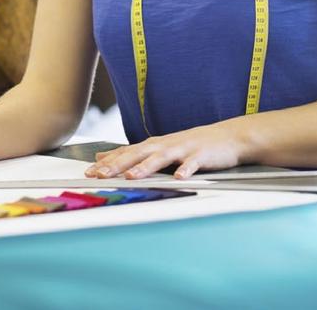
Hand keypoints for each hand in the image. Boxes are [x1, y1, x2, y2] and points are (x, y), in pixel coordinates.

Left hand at [84, 121, 245, 179]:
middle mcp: (164, 145)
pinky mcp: (201, 156)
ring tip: (131, 176)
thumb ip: (132, 154)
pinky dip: (186, 171)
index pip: (125, 154)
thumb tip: (103, 158)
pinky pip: (192, 165)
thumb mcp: (158, 148)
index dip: (107, 163)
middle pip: (137, 155)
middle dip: (117, 165)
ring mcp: (182, 149)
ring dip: (145, 168)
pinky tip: (180, 178)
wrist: (226, 137)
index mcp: (153, 145)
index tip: (89, 172)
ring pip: (160, 159)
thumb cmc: (190, 145)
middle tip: (100, 174)